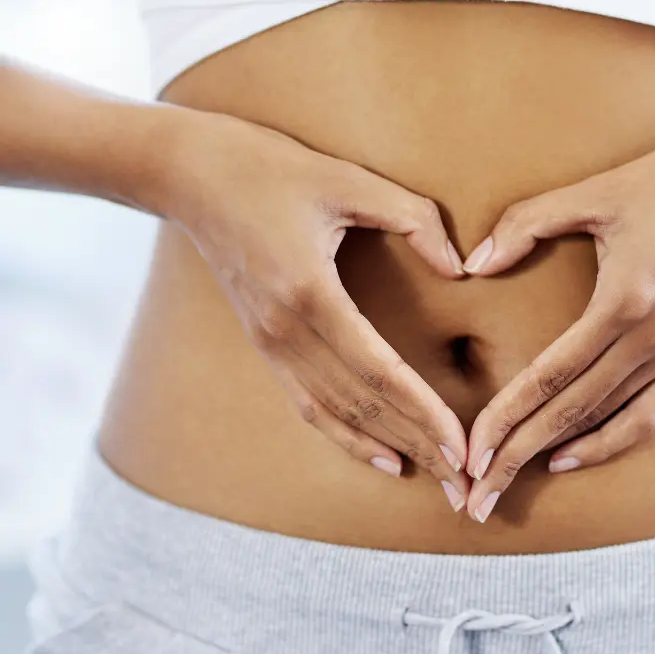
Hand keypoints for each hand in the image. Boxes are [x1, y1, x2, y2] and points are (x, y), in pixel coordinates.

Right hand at [163, 109, 470, 507]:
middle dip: (417, 445)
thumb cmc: (271, 169)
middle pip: (362, 405)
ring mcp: (270, 343)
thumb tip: (460, 268)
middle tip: (463, 484)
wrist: (191, 175)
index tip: (462, 447)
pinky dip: (346, 435)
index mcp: (309, 293)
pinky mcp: (265, 344)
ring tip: (434, 478)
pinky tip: (382, 456)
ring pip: (336, 414)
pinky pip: (309, 404)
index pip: (379, 372)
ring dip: (388, 447)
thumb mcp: (349, 179)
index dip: (424, 412)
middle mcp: (286, 332)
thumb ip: (413, 219)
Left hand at [461, 120, 654, 521]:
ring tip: (513, 485)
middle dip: (517, 456)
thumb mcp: (596, 191)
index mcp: (625, 301)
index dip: (505, 420)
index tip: (470, 455)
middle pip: (572, 413)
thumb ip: (526, 223)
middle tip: (475, 497)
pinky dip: (610, 440)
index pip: (549, 377)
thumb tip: (473, 263)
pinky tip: (572, 455)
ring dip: (558, 456)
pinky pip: (650, 413)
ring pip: (609, 422)